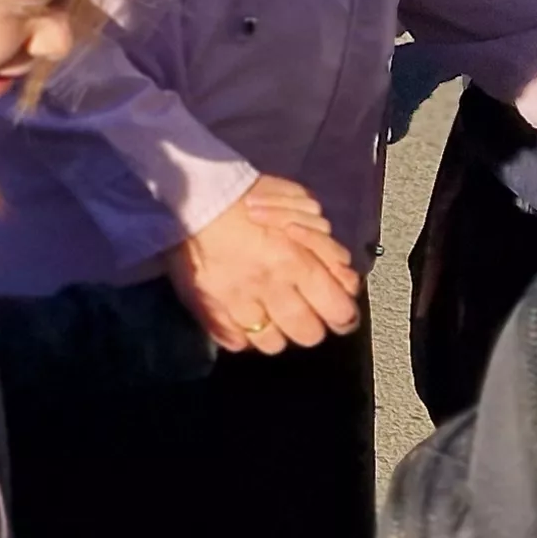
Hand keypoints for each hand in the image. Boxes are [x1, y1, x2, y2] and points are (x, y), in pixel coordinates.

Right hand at [167, 176, 362, 352]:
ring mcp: (238, 303)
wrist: (192, 193)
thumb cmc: (250, 196)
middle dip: (308, 324)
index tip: (332, 309)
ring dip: (273, 332)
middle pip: (309, 335)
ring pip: (272, 344)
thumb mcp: (302, 208)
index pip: (339, 312)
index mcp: (297, 262)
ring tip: (265, 315)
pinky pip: (235, 342)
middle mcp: (272, 288)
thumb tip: (344, 278)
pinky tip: (238, 318)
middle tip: (297, 309)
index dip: (341, 314)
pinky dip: (240, 334)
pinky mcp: (208, 310)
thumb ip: (327, 247)